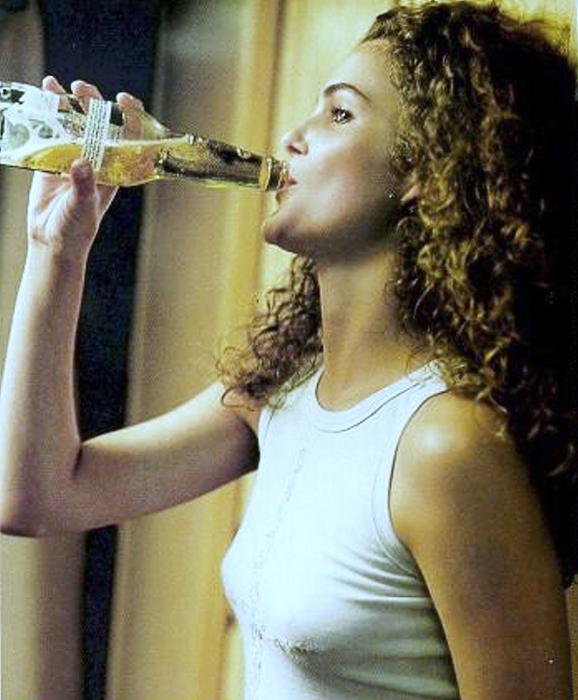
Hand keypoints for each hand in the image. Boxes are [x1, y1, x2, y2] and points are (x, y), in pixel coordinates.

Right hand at [26, 76, 143, 258]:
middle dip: (94, 103)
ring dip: (68, 104)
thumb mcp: (84, 206)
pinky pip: (52, 132)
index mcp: (115, 169)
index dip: (131, 116)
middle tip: (82, 89)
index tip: (124, 99)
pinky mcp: (53, 159)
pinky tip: (41, 98)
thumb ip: (84, 185)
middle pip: (100, 124)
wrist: (53, 239)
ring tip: (55, 86)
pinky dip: (47, 115)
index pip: (129, 137)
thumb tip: (81, 163)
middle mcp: (98, 159)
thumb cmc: (77, 228)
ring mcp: (75, 157)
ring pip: (75, 124)